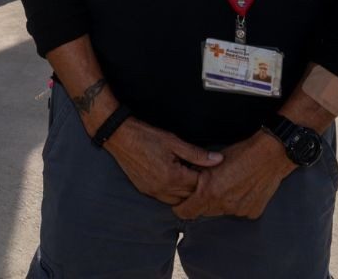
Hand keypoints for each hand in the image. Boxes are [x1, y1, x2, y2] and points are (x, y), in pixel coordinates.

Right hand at [104, 118, 223, 204]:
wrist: (119, 136)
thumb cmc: (146, 136)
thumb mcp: (173, 141)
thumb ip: (197, 154)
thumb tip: (219, 160)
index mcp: (172, 176)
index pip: (199, 185)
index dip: (206, 177)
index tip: (210, 170)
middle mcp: (163, 189)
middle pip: (190, 196)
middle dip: (197, 187)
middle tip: (201, 174)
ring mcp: (153, 192)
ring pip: (178, 201)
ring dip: (185, 192)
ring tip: (188, 177)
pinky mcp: (145, 191)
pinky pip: (165, 199)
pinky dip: (173, 193)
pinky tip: (175, 180)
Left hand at [172, 131, 293, 219]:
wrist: (269, 156)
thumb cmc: (240, 153)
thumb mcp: (211, 160)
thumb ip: (198, 174)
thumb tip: (187, 179)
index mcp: (210, 192)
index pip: (187, 211)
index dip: (180, 208)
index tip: (178, 203)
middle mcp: (224, 205)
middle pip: (204, 212)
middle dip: (200, 203)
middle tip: (203, 188)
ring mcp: (239, 211)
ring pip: (221, 211)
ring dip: (218, 202)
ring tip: (224, 184)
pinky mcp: (251, 212)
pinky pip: (237, 211)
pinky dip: (234, 203)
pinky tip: (239, 188)